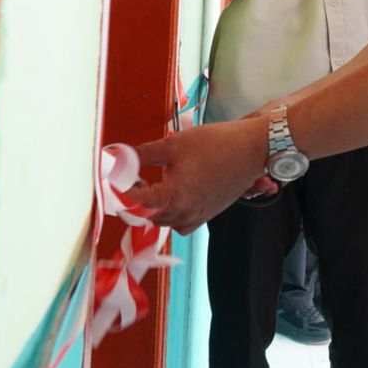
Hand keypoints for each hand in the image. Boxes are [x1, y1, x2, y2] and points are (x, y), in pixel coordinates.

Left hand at [132, 117, 269, 232]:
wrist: (253, 148)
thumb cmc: (219, 144)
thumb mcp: (174, 144)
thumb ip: (143, 153)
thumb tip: (120, 156)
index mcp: (174, 197)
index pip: (135, 202)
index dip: (121, 191)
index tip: (114, 179)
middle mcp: (185, 212)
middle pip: (148, 216)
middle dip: (135, 199)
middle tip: (130, 178)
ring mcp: (198, 216)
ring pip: (164, 222)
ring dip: (153, 208)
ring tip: (151, 187)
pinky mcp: (208, 213)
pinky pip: (182, 223)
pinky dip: (172, 214)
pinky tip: (173, 196)